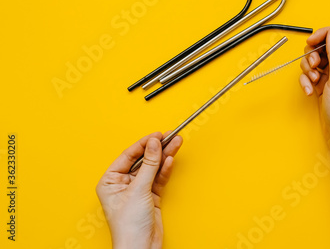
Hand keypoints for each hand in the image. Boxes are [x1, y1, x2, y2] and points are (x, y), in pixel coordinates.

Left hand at [96, 131, 182, 248]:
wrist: (141, 248)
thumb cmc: (129, 226)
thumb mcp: (138, 190)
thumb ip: (149, 165)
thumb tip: (154, 144)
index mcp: (110, 180)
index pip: (129, 155)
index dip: (144, 143)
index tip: (157, 135)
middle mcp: (123, 183)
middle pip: (143, 160)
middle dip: (157, 148)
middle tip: (170, 136)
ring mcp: (138, 189)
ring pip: (153, 167)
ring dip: (165, 156)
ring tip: (176, 143)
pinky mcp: (151, 196)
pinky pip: (159, 178)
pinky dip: (166, 169)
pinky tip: (171, 159)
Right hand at [299, 26, 329, 148]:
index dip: (324, 34)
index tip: (311, 42)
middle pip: (324, 45)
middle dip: (313, 54)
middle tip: (314, 67)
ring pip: (314, 59)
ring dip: (308, 69)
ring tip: (312, 82)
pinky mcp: (323, 84)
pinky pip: (310, 73)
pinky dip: (306, 81)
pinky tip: (309, 92)